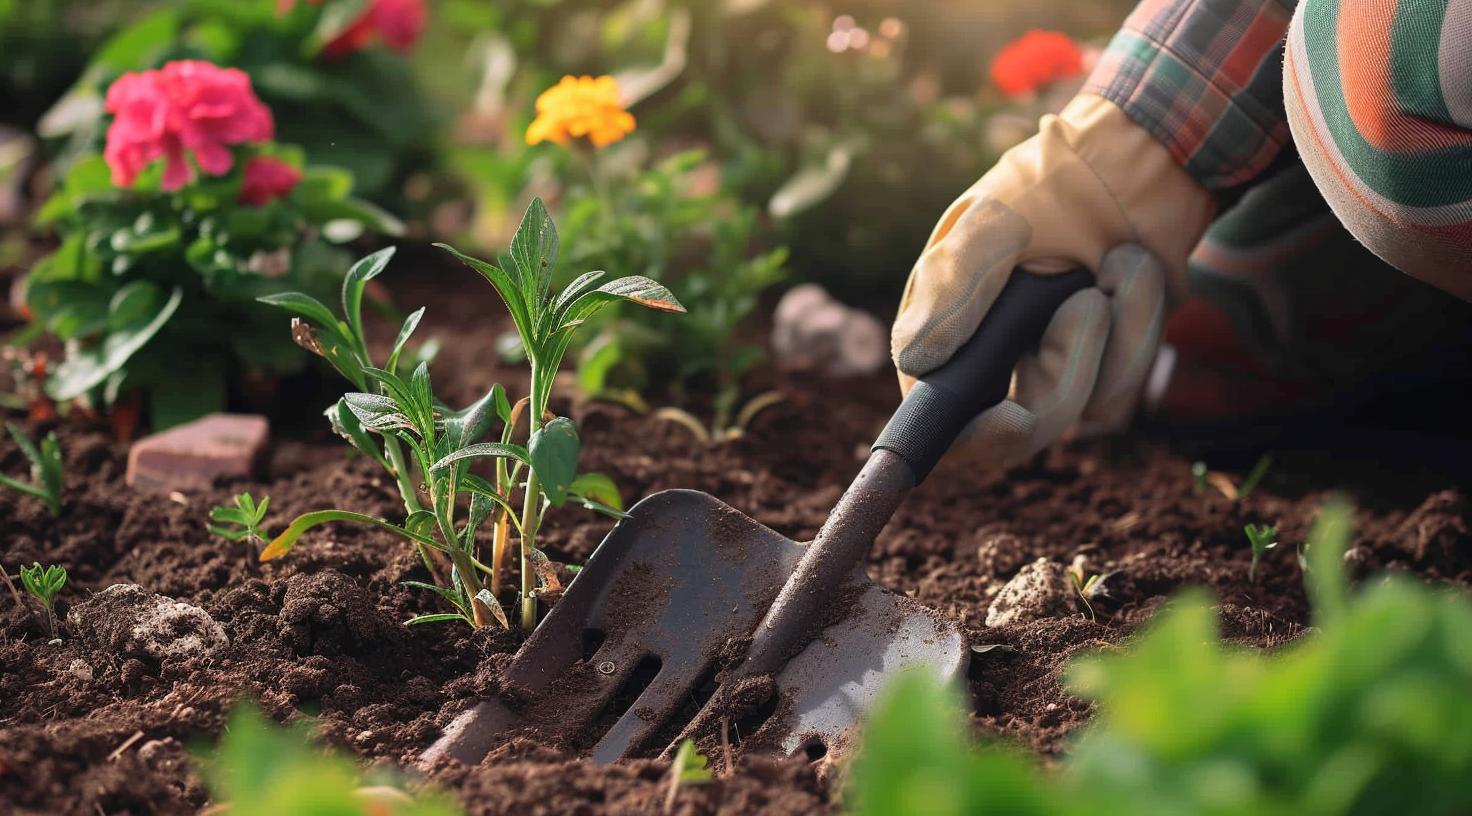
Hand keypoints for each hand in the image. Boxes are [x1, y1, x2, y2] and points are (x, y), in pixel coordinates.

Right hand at [891, 96, 1215, 468]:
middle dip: (1069, 367)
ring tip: (1119, 260)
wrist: (1131, 165)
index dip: (973, 434)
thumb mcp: (991, 226)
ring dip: (1117, 328)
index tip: (1009, 416)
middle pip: (1027, 428)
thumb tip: (914, 360)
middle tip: (1086, 301)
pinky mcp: (1108, 368)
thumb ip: (952, 289)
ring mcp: (1055, 372)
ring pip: (1088, 405)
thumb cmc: (1045, 189)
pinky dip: (1140, 320)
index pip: (944, 418)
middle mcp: (996, 367)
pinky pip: (1129, 381)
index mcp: (947, 336)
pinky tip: (1132, 270)